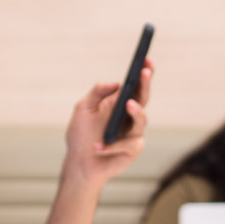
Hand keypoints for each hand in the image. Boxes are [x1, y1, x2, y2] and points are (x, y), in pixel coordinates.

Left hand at [61, 60, 153, 187]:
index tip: (145, 61)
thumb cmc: (81, 135)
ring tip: (127, 105)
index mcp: (119, 104)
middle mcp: (129, 117)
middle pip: (143, 99)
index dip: (143, 74)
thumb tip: (116, 83)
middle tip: (144, 73)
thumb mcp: (83, 109)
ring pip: (141, 120)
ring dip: (135, 112)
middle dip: (145, 85)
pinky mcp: (133, 150)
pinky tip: (98, 147)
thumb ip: (97, 93)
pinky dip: (112, 146)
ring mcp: (133, 133)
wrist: (79, 163)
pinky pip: (129, 144)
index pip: (135, 87)